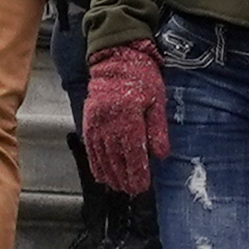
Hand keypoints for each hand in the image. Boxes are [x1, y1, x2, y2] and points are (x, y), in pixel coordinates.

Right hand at [74, 37, 168, 194]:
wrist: (115, 57)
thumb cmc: (141, 76)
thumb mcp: (157, 100)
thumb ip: (157, 129)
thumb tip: (160, 155)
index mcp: (129, 118)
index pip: (133, 154)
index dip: (138, 173)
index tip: (142, 187)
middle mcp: (109, 123)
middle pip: (116, 159)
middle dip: (124, 178)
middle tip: (132, 191)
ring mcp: (96, 123)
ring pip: (102, 156)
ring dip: (110, 174)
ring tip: (118, 187)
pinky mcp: (88, 120)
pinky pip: (91, 147)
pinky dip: (95, 163)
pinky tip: (101, 174)